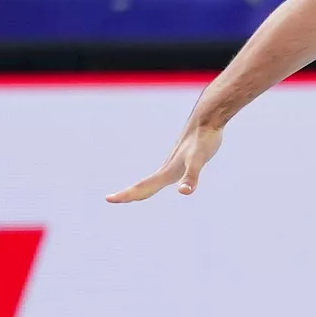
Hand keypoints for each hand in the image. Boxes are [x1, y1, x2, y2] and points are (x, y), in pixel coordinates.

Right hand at [105, 120, 221, 201]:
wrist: (208, 118)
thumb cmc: (204, 138)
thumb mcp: (199, 160)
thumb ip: (191, 177)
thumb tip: (183, 192)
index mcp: (168, 172)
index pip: (143, 187)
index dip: (126, 195)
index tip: (107, 199)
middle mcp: (168, 167)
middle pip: (146, 184)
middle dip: (130, 194)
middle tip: (111, 199)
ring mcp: (175, 161)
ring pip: (156, 178)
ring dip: (144, 187)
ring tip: (136, 194)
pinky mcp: (185, 157)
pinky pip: (169, 172)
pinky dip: (163, 179)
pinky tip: (168, 177)